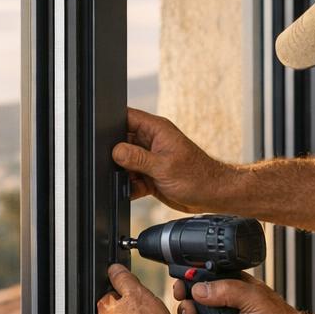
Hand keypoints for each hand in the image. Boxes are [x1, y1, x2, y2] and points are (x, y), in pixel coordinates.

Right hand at [114, 108, 236, 213]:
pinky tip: (136, 190)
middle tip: (122, 167)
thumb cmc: (197, 176)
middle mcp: (151, 143)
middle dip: (116, 155)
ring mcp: (150, 160)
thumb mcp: (163, 166)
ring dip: (124, 174)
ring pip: (124, 164)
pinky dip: (130, 187)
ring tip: (134, 180)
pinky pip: (131, 180)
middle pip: (121, 142)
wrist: (212, 196)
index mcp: (156, 130)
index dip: (112, 124)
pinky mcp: (150, 176)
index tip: (102, 137)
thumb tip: (116, 151)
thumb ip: (137, 158)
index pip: (127, 118)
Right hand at [174, 273, 313, 313]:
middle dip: (187, 306)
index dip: (189, 283)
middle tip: (191, 311)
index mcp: (231, 288)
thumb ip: (227, 289)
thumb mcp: (254, 298)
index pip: (203, 281)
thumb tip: (199, 289)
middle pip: (192, 303)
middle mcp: (223, 307)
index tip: (181, 288)